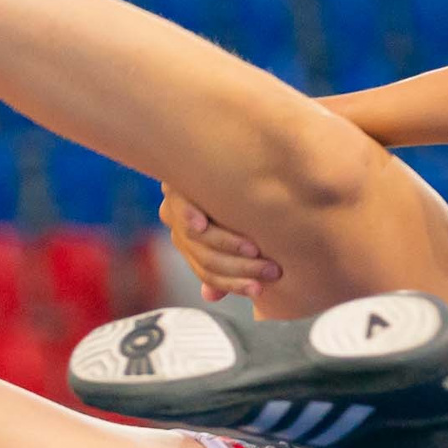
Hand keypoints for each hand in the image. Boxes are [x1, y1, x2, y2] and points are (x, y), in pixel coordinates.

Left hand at [159, 188, 279, 302]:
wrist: (223, 150)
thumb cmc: (238, 195)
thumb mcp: (238, 231)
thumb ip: (228, 260)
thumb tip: (210, 298)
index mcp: (191, 243)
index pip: (208, 273)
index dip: (234, 285)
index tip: (261, 290)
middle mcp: (179, 227)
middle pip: (204, 259)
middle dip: (240, 268)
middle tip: (272, 271)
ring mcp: (175, 206)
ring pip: (194, 237)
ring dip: (226, 245)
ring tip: (255, 249)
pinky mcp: (175, 184)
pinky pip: (178, 205)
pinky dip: (189, 215)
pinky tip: (203, 222)